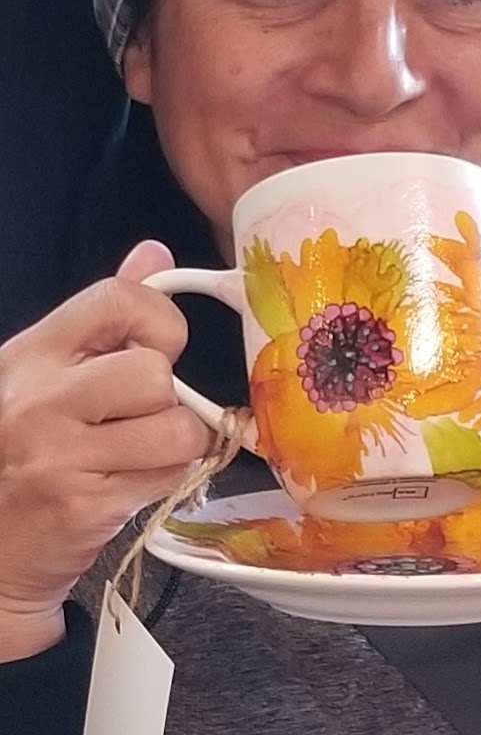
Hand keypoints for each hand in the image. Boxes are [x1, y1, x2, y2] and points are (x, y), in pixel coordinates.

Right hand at [0, 241, 211, 659]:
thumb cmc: (24, 453)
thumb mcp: (47, 374)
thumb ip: (103, 315)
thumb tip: (155, 252)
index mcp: (33, 354)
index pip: (116, 299)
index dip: (158, 320)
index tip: (158, 348)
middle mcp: (40, 399)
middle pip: (153, 371)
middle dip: (167, 394)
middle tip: (143, 413)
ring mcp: (60, 457)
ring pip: (176, 428)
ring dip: (176, 443)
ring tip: (141, 452)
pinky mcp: (86, 508)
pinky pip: (169, 477)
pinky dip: (166, 480)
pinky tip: (131, 484)